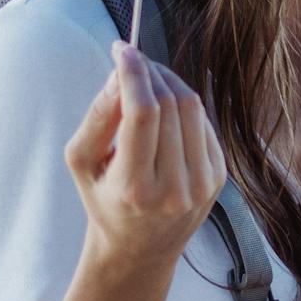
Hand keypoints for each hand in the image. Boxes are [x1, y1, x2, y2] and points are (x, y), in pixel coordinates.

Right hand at [65, 42, 226, 269]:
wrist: (139, 250)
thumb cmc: (104, 201)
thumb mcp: (82, 163)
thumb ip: (97, 117)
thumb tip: (120, 73)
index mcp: (134, 188)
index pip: (142, 113)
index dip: (133, 73)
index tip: (122, 50)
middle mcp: (173, 189)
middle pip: (168, 105)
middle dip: (149, 72)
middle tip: (131, 61)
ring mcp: (201, 185)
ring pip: (191, 108)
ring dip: (168, 82)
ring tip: (146, 79)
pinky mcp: (218, 178)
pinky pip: (203, 123)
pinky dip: (184, 105)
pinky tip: (165, 109)